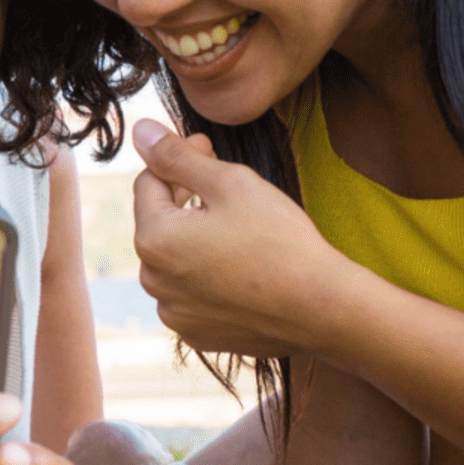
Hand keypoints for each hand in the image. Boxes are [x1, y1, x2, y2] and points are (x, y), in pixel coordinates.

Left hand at [130, 119, 344, 356]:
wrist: (323, 309)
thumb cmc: (280, 240)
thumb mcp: (229, 182)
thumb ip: (176, 155)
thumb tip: (140, 130)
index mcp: (153, 239)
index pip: (150, 181)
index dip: (182, 159)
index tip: (211, 150)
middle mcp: (152, 279)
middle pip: (160, 221)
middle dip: (187, 200)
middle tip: (232, 191)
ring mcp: (173, 311)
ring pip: (175, 259)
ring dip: (196, 239)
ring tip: (241, 235)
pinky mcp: (196, 334)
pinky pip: (191, 293)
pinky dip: (208, 277)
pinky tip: (242, 270)